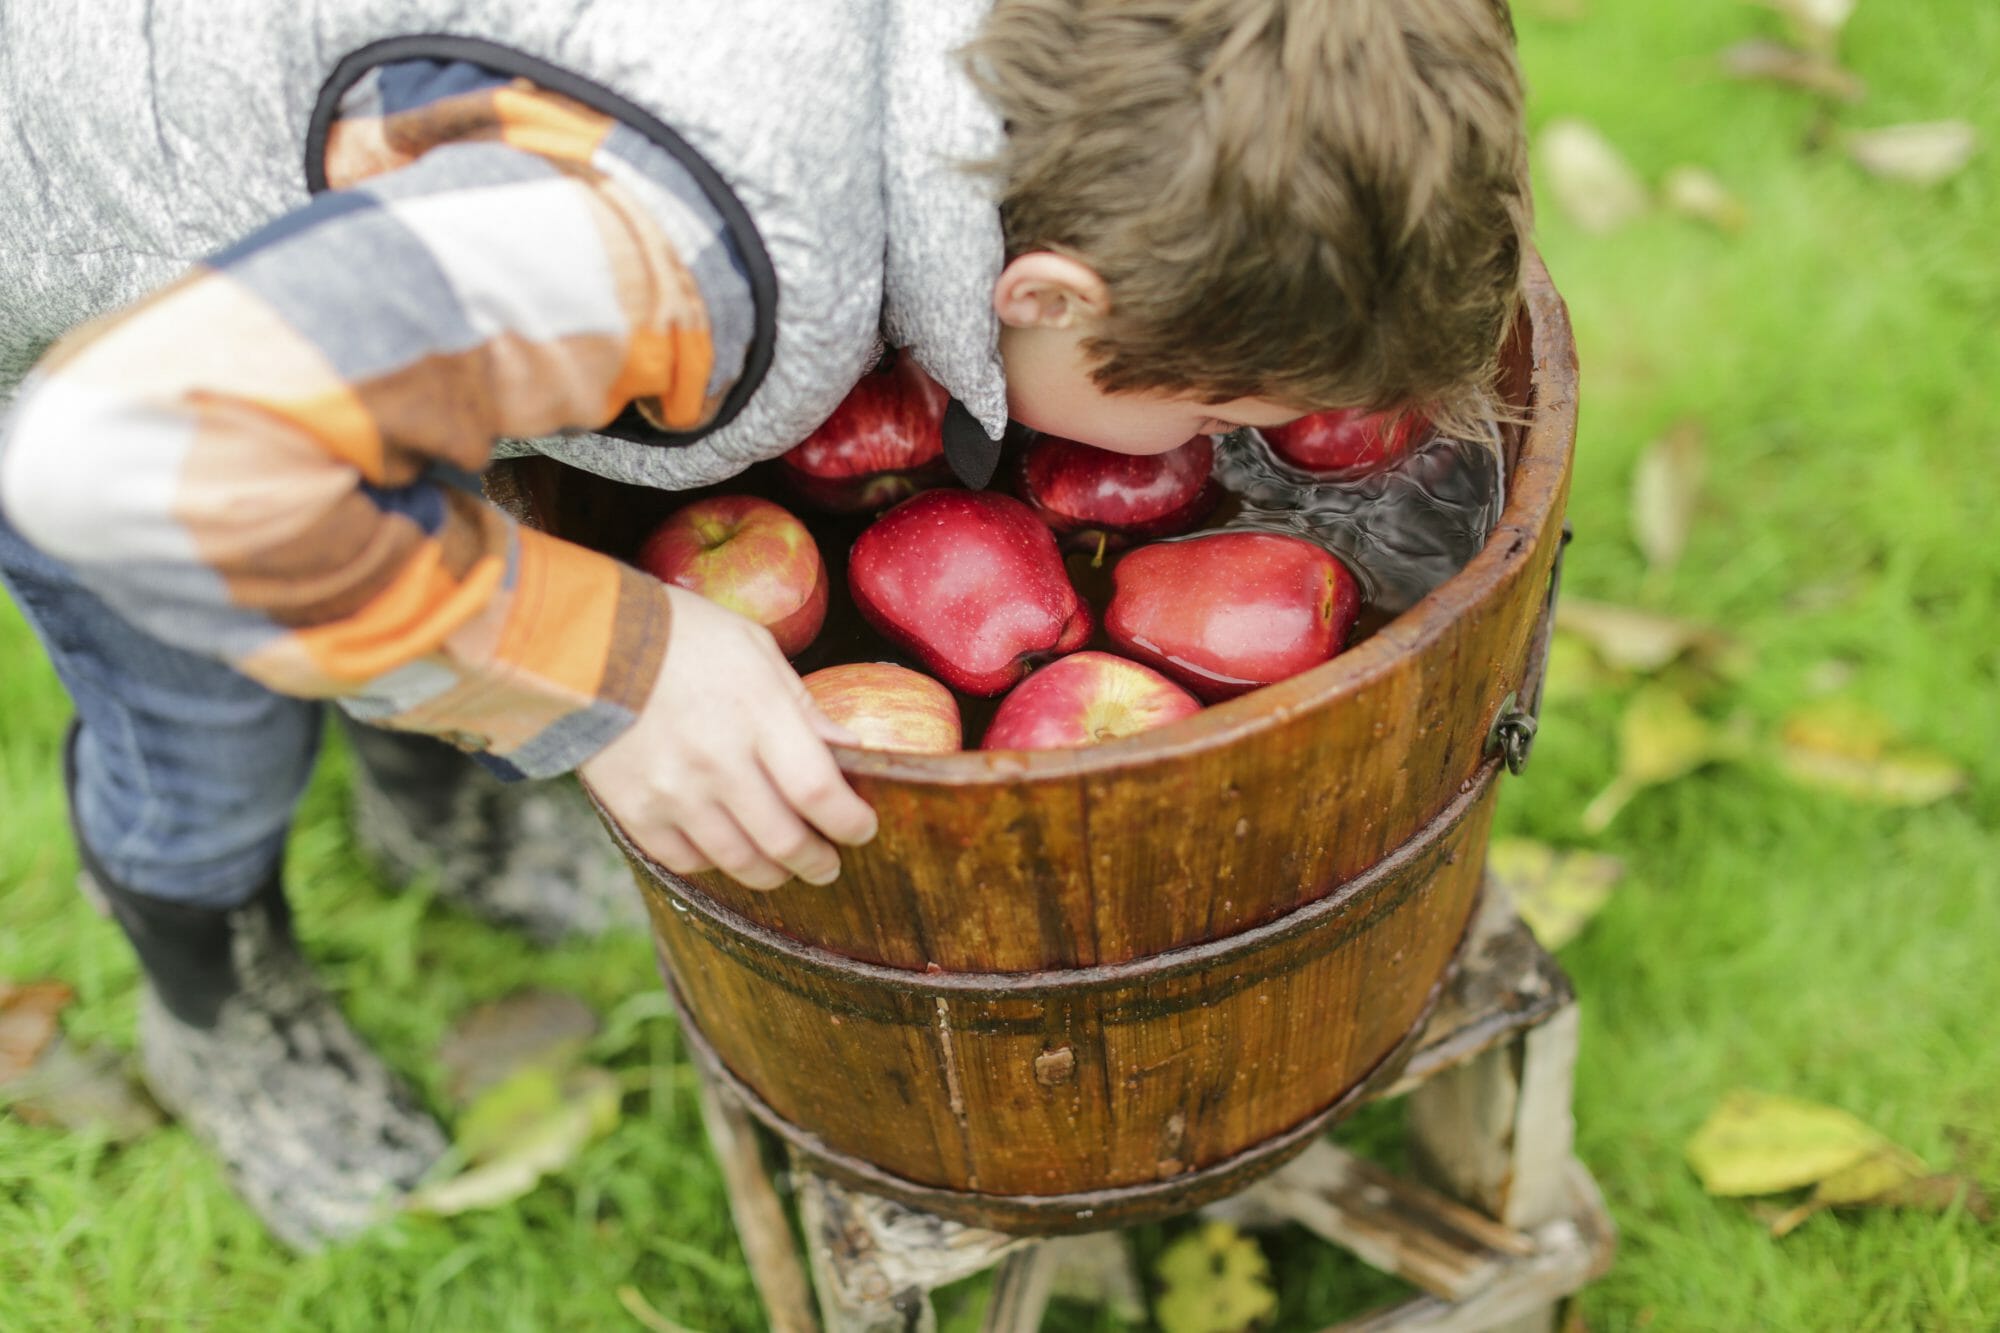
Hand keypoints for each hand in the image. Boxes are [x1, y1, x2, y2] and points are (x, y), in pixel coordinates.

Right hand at [580, 587, 876, 889]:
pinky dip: (716, 864)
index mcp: (758, 715)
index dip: (851, 822)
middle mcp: (719, 762)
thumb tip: (849, 751)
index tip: (863, 827)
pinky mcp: (635, 811)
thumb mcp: (756, 651)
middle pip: (784, 841)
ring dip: (772, 873)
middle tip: (828, 863)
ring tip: (784, 866)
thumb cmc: (683, 635)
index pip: (819, 793)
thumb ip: (803, 708)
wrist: (586, 641)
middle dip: (818, 862)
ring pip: (738, 861)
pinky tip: (727, 850)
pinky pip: (687, 861)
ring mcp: (674, 792)